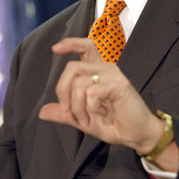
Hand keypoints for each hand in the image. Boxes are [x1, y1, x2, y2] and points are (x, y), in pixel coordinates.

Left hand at [39, 37, 164, 153]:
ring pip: (79, 83)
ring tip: (88, 118)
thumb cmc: (113, 124)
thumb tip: (42, 112)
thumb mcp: (83, 118)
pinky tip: (104, 113)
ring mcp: (112, 74)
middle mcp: (105, 68)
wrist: (136, 135)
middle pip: (72, 67)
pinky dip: (91, 108)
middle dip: (62, 91)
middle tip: (68, 111)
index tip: (55, 48)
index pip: (85, 46)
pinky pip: (92, 93)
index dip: (70, 43)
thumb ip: (65, 113)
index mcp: (97, 71)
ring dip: (78, 107)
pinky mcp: (119, 84)